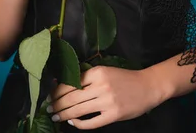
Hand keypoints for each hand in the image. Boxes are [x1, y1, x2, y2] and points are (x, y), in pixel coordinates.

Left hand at [47, 66, 161, 128]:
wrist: (148, 87)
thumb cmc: (125, 78)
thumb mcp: (106, 71)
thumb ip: (89, 77)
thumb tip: (66, 85)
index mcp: (98, 72)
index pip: (71, 82)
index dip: (57, 90)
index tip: (49, 95)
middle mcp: (101, 85)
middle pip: (72, 97)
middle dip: (57, 104)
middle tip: (48, 108)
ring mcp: (107, 101)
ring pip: (78, 110)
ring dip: (64, 114)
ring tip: (55, 117)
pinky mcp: (113, 115)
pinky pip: (90, 122)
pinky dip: (79, 124)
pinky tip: (73, 122)